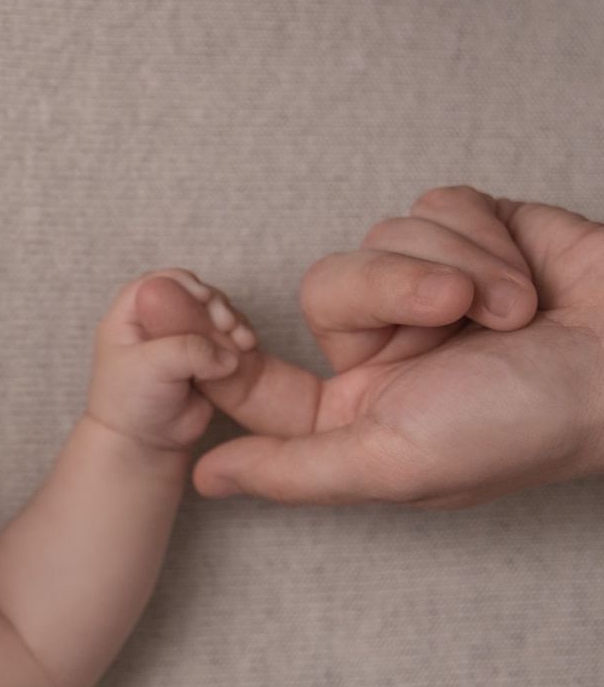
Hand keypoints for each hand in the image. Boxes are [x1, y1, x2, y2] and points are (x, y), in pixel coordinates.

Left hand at [84, 269, 259, 454]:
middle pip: (194, 293)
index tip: (204, 302)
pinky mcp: (205, 355)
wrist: (143, 441)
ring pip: (215, 313)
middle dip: (216, 305)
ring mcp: (183, 337)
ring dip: (232, 323)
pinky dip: (239, 339)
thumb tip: (228, 353)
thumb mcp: (150, 368)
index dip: (186, 286)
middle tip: (226, 325)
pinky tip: (245, 349)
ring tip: (241, 343)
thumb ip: (187, 349)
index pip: (160, 281)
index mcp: (129, 315)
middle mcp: (157, 320)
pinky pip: (228, 336)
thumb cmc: (130, 403)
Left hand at [149, 186, 603, 506]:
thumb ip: (295, 470)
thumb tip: (202, 479)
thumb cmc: (525, 427)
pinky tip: (530, 277)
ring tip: (517, 313)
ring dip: (459, 269)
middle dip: (397, 291)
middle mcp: (377, 349)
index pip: (252, 374)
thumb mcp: (395, 463)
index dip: (205, 342)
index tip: (155, 307)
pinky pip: (435, 207)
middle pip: (324, 285)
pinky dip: (488, 238)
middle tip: (460, 317)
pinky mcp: (468, 235)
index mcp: (349, 412)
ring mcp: (422, 289)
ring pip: (382, 240)